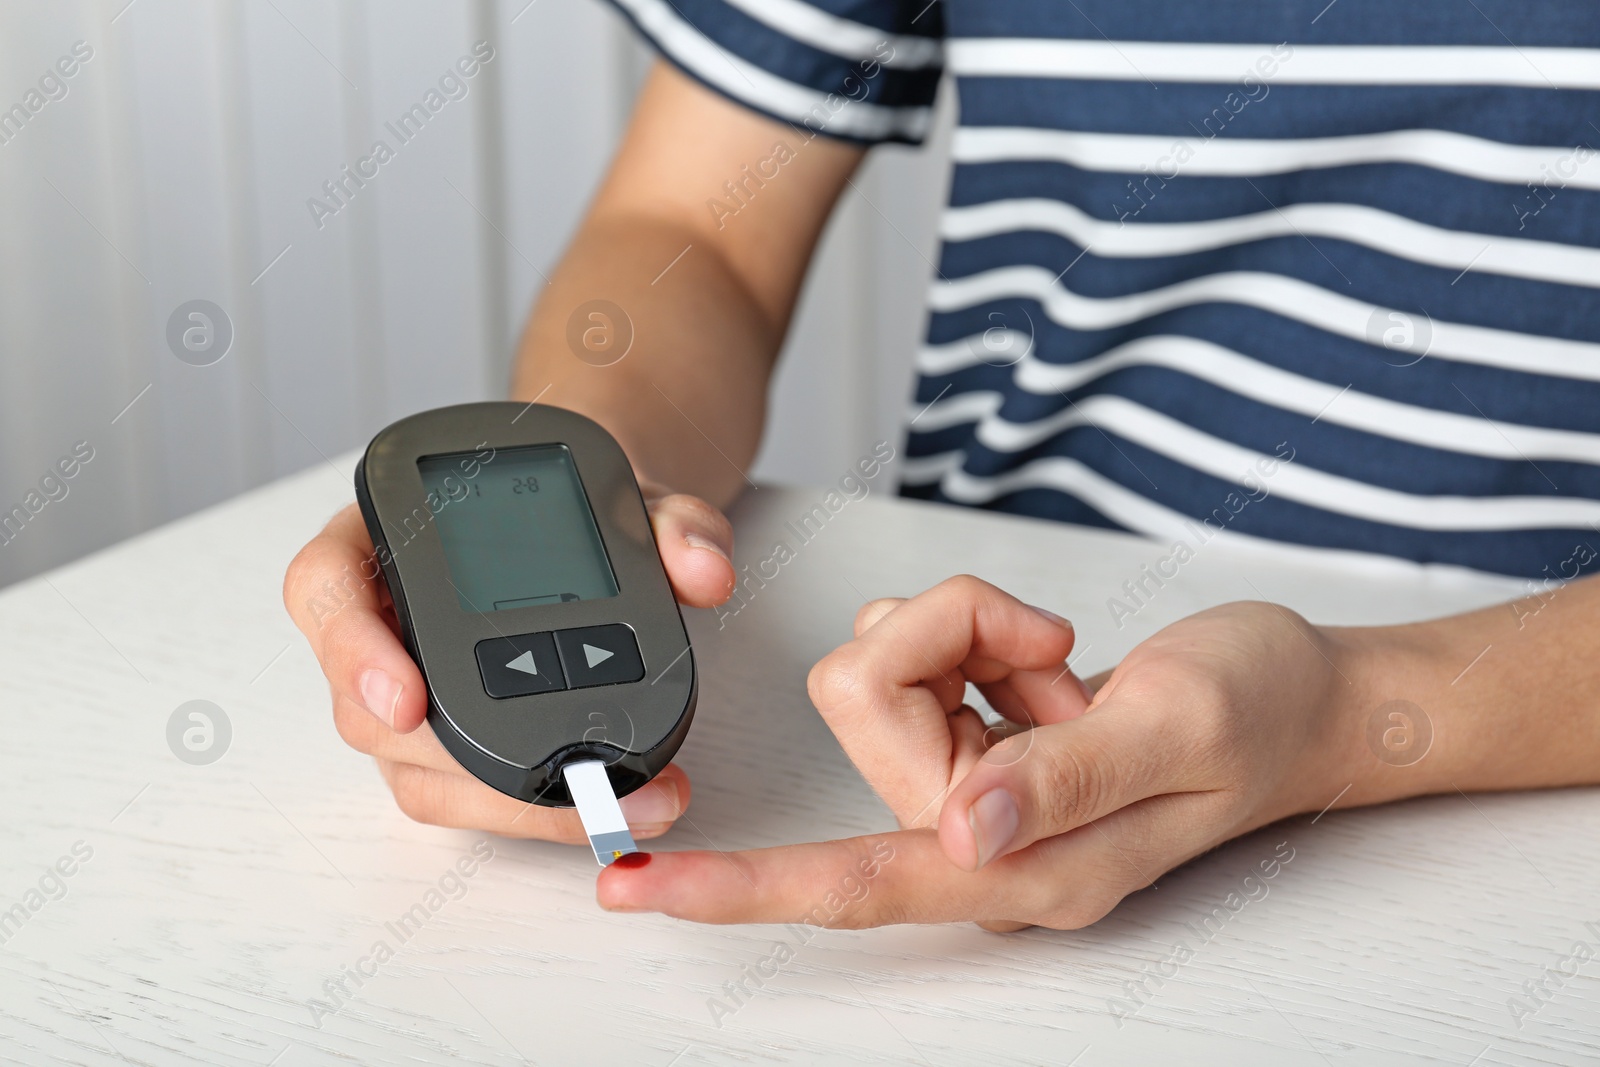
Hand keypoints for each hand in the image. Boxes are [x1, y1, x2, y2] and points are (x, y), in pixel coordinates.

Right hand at [283, 478, 734, 843]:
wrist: (600, 539)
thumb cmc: (584, 511)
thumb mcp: (635, 495)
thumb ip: (674, 520)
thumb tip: (704, 570)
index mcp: (383, 537)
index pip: (323, 589)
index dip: (349, 649)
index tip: (405, 700)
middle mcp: (378, 624)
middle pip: (368, 714)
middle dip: (463, 763)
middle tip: (556, 779)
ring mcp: (406, 695)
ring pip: (420, 775)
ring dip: (514, 806)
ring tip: (621, 803)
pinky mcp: (451, 749)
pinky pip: (471, 796)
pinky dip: (539, 812)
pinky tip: (615, 811)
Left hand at [596, 576, 1356, 928]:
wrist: (1304, 693)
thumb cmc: (1263, 712)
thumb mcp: (1178, 731)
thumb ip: (1062, 781)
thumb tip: (959, 836)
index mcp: (1028, 869)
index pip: (857, 883)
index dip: (741, 886)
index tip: (639, 885)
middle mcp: (982, 841)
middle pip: (864, 710)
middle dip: (948, 639)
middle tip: (1049, 648)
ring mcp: (973, 789)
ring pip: (878, 668)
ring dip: (967, 633)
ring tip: (1060, 663)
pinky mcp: (970, 735)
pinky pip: (907, 650)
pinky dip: (970, 628)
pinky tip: (1040, 660)